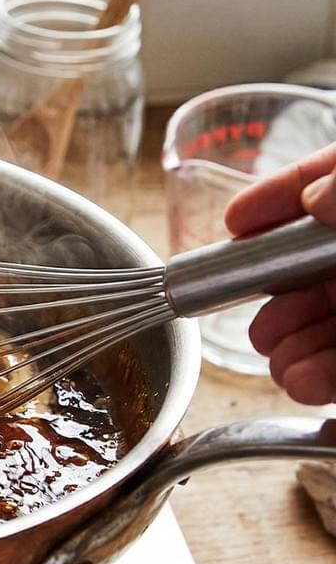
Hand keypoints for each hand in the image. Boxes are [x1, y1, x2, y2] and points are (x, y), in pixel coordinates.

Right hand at [225, 141, 335, 403]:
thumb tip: (317, 199)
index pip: (322, 183)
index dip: (276, 200)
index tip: (236, 221)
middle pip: (315, 263)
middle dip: (273, 291)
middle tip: (247, 309)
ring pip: (328, 319)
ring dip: (293, 342)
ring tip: (274, 356)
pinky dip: (322, 376)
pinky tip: (301, 381)